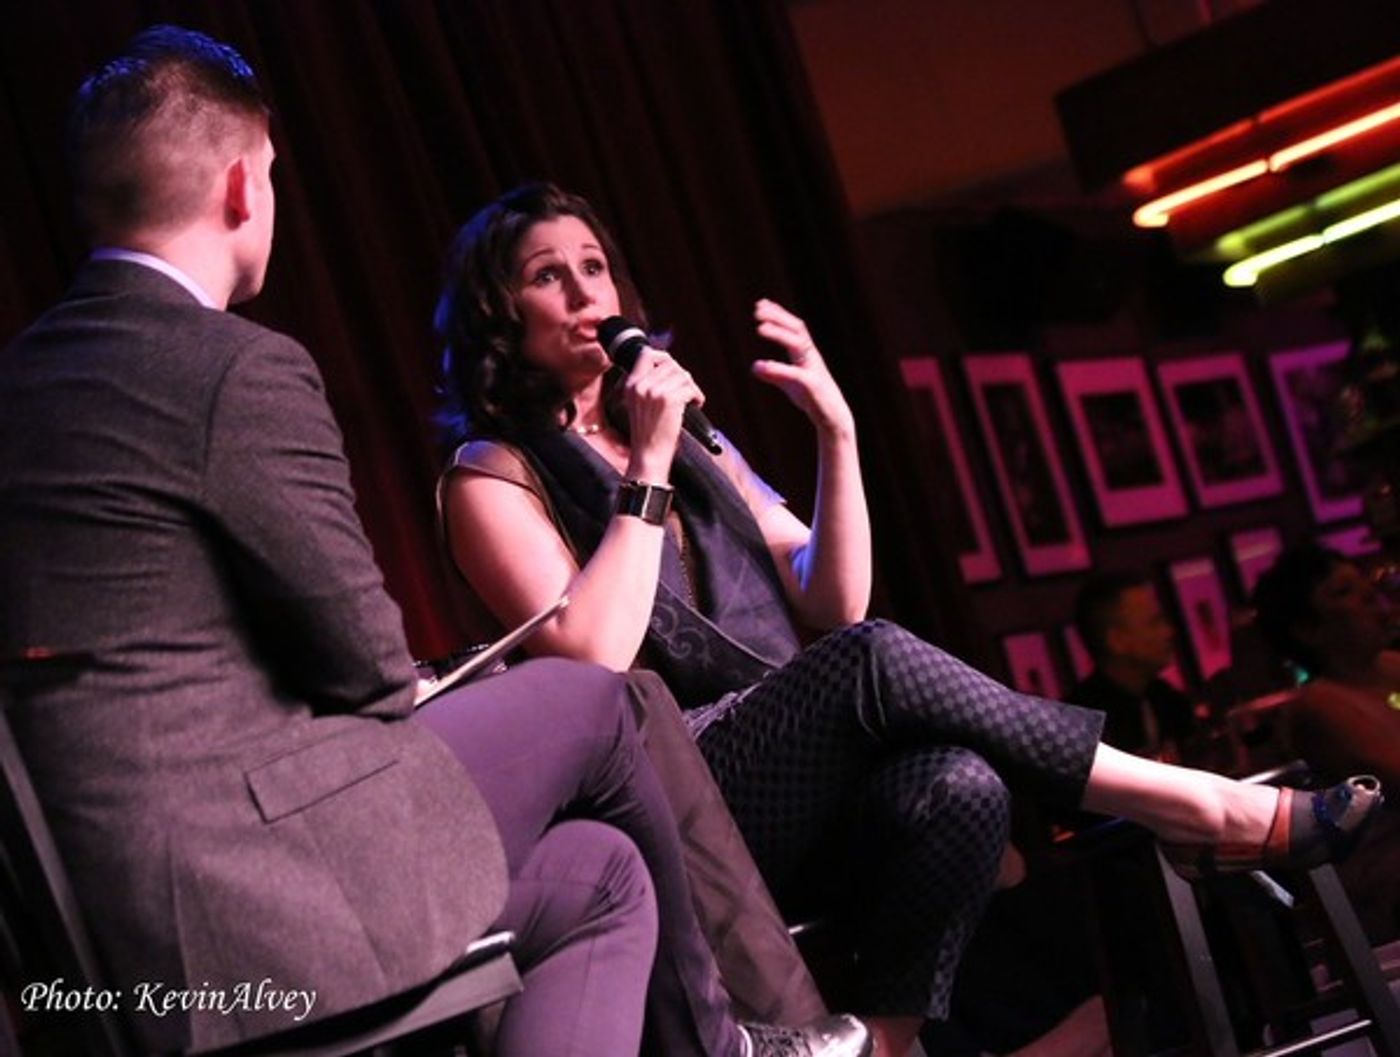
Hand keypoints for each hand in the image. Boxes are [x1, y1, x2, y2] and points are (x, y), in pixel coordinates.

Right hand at [621, 344, 705, 481]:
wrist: (648, 455)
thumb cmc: (648, 434)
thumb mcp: (638, 404)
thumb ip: (648, 385)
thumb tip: (671, 368)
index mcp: (631, 384)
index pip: (647, 354)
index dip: (664, 358)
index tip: (673, 368)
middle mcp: (641, 385)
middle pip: (670, 364)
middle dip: (682, 376)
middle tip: (686, 390)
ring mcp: (654, 391)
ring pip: (683, 375)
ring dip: (691, 386)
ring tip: (691, 399)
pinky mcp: (669, 400)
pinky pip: (690, 388)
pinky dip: (698, 396)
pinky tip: (696, 404)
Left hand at [750, 298, 853, 438]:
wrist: (833, 417)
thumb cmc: (813, 398)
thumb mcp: (790, 384)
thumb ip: (774, 373)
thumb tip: (754, 366)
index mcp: (806, 354)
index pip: (793, 328)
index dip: (778, 315)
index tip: (761, 304)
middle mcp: (811, 357)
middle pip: (797, 330)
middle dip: (778, 317)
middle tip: (758, 310)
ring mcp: (813, 369)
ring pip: (798, 345)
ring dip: (779, 334)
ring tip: (760, 328)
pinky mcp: (813, 385)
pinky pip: (795, 373)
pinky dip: (778, 368)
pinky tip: (762, 366)